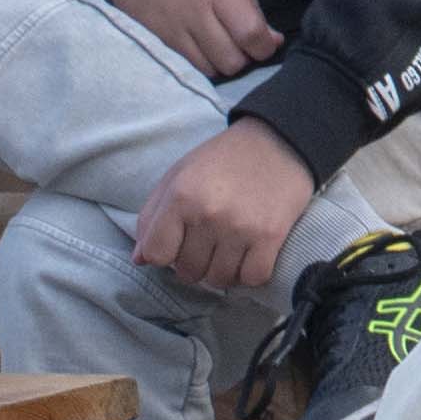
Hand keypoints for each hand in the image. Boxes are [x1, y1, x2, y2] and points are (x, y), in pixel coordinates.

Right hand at [78, 0, 279, 76]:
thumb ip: (250, 1)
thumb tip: (270, 38)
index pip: (250, 33)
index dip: (265, 46)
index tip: (267, 40)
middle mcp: (196, 14)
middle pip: (231, 61)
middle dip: (245, 56)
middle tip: (242, 41)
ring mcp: (172, 31)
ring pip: (209, 71)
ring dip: (221, 62)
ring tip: (220, 42)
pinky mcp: (154, 40)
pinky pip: (186, 66)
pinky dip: (200, 61)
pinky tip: (200, 44)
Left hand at [132, 119, 316, 290]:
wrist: (279, 140)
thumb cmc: (222, 159)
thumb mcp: (178, 175)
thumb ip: (152, 216)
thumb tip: (141, 259)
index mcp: (181, 196)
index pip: (157, 255)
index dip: (165, 254)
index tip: (179, 242)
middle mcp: (208, 215)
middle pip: (188, 272)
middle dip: (195, 262)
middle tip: (208, 242)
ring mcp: (240, 228)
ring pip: (219, 280)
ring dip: (222, 270)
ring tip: (229, 248)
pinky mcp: (271, 236)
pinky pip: (252, 278)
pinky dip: (249, 273)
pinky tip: (250, 254)